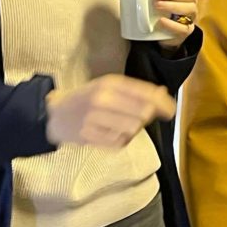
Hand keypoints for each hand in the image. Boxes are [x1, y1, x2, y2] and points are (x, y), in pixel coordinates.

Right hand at [46, 74, 175, 147]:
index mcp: (109, 83)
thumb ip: (135, 90)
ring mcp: (95, 119)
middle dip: (147, 117)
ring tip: (121, 124)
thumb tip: (162, 93)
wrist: (55, 115)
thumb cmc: (86, 99)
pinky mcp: (90, 136)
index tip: (171, 111)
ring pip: (132, 129)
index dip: (163, 103)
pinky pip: (119, 142)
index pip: (145, 93)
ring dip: (133, 129)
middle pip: (143, 113)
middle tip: (141, 117)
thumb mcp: (108, 87)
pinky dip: (121, 140)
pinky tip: (112, 133)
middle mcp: (102, 99)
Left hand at [114, 0, 197, 52]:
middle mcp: (189, 3)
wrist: (156, 35)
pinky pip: (184, 28)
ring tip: (157, 5)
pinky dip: (173, 25)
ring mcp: (188, 18)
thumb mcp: (140, 0)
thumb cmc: (152, 12)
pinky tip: (162, 21)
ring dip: (174, 5)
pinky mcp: (184, 32)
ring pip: (190, 9)